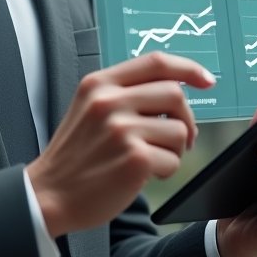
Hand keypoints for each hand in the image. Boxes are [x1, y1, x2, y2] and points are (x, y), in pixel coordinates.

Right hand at [27, 53, 211, 238]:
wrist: (49, 194)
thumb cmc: (76, 156)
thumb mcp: (88, 109)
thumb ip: (123, 93)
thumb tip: (174, 87)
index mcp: (99, 83)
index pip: (156, 62)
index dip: (188, 68)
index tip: (207, 81)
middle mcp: (109, 101)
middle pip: (174, 94)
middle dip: (185, 118)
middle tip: (177, 138)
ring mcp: (121, 129)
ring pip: (179, 130)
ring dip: (174, 149)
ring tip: (151, 159)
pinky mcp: (134, 158)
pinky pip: (173, 160)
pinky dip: (165, 171)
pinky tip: (142, 175)